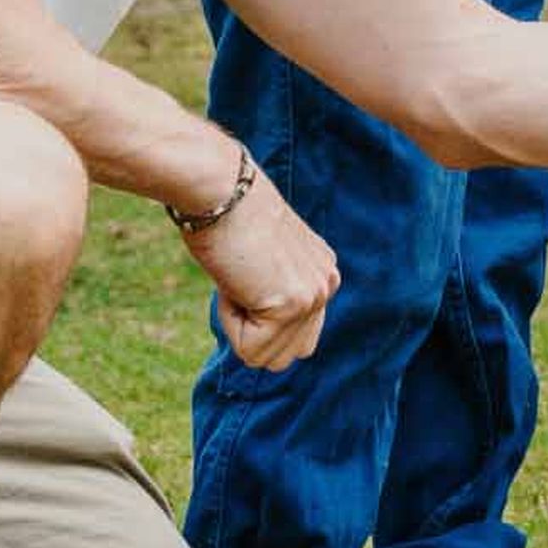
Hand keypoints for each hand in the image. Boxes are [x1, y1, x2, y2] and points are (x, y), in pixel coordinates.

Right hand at [179, 157, 338, 369]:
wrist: (220, 190)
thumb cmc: (225, 219)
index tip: (245, 273)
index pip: (294, 336)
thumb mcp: (262, 261)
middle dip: (254, 332)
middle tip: (242, 281)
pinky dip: (230, 322)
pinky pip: (249, 348)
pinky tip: (235, 281)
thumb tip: (268, 350)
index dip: (255, 316)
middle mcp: (326, 284)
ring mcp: (313, 296)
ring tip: (239, 279)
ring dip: (240, 327)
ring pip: (267, 357)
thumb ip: (274, 293)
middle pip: (288, 355)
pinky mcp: (291, 305)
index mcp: (322, 273)